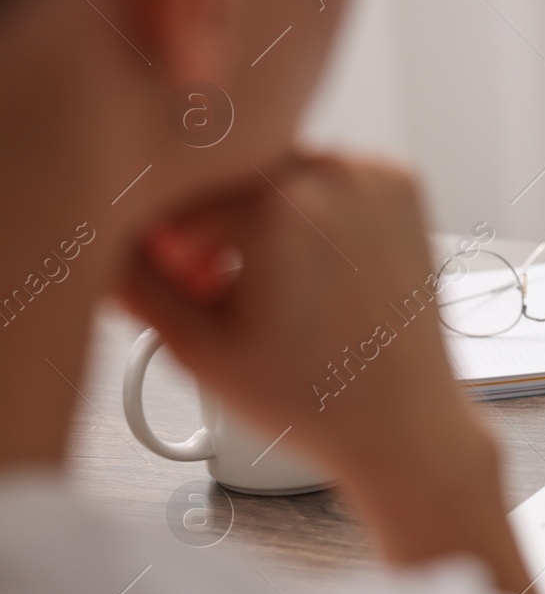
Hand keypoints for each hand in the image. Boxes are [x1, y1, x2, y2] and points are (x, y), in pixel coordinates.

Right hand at [117, 152, 531, 593]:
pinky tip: (312, 269)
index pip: (178, 194)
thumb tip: (89, 236)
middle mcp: (334, 173)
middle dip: (211, 226)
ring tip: (271, 287)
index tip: (183, 285)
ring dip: (259, 213)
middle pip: (229, 175)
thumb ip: (133, 282)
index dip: (164, 243)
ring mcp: (375, 174)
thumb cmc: (314, 400)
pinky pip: (328, 176)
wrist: (407, 423)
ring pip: (277, 170)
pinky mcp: (401, 182)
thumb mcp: (198, 349)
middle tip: (221, 289)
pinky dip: (309, 208)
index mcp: (280, 204)